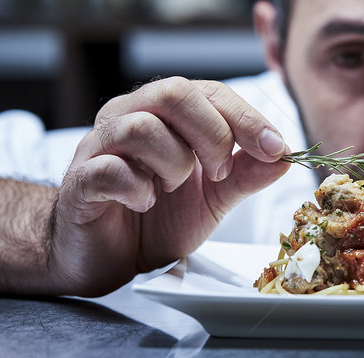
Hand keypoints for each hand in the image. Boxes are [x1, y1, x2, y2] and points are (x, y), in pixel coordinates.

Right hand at [50, 77, 289, 295]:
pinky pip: (109, 169)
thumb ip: (245, 176)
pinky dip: (138, 188)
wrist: (110, 258)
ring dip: (174, 163)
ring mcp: (99, 147)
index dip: (247, 118)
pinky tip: (145, 203)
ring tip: (173, 189)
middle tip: (220, 174)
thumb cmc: (158, 219)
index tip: (275, 149)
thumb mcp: (215, 198)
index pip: (209, 92)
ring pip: (141, 127)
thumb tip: (283, 157)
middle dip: (212, 135)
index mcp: (165, 115)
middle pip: (173, 93)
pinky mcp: (80, 181)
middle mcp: (129, 117)